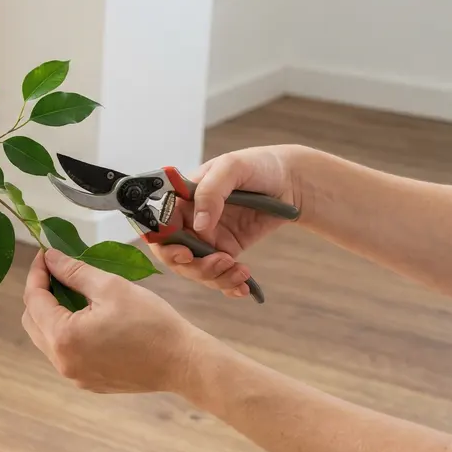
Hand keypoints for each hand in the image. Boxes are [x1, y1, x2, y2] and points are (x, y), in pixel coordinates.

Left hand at [21, 249, 210, 393]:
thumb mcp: (110, 287)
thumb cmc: (151, 323)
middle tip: (57, 271)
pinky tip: (84, 316)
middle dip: (40, 294)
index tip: (45, 255)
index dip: (37, 273)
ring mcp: (74, 376)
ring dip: (51, 314)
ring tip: (71, 291)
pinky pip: (64, 353)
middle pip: (32, 321)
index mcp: (63, 338)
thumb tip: (51, 258)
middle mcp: (62, 362)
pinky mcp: (87, 381)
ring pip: (46, 339)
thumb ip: (74, 271)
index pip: (34, 299)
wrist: (183, 363)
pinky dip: (65, 332)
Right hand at [152, 145, 305, 297]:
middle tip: (221, 263)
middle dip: (194, 266)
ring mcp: (208, 238)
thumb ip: (210, 192)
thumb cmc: (258, 165)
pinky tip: (243, 286)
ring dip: (215, 277)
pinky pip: (219, 274)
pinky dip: (228, 285)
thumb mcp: (232, 168)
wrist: (292, 181)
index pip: (159, 226)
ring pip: (197, 269)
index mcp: (182, 199)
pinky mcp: (227, 250)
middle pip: (175, 255)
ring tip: (241, 272)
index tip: (185, 254)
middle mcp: (190, 221)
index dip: (165, 245)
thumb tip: (199, 225)